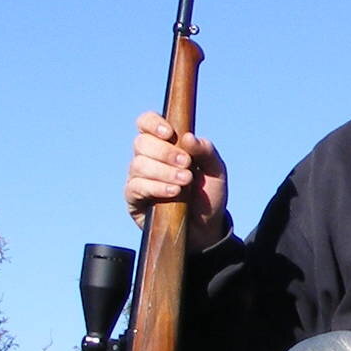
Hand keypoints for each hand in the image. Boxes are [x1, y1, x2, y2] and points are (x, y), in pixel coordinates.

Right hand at [123, 112, 230, 245]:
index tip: (170, 133)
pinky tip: (174, 192)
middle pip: (141, 142)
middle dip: (165, 152)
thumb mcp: (216, 171)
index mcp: (164, 144)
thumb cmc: (208, 195)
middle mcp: (147, 158)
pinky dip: (157, 187)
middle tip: (187, 164)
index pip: (146, 122)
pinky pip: (136, 186)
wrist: (206, 228)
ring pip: (138, 164)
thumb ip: (206, 151)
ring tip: (185, 181)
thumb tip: (188, 137)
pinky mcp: (134, 199)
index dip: (152, 123)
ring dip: (164, 171)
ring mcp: (138, 178)